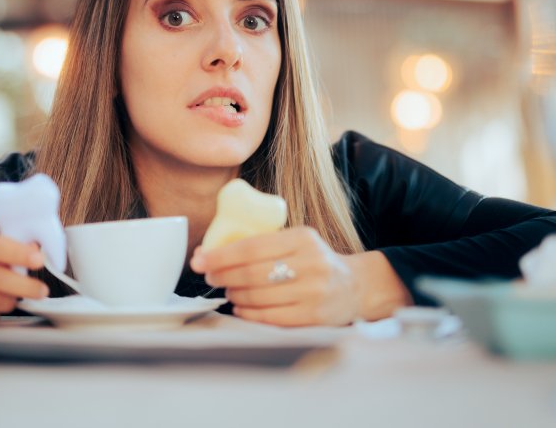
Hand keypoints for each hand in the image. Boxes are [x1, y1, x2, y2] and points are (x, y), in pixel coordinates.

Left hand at [190, 227, 358, 326]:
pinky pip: (269, 317)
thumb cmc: (314, 261)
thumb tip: (211, 251)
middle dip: (222, 275)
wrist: (355, 286)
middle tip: (209, 276)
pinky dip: (248, 313)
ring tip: (228, 290)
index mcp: (303, 238)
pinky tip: (241, 307)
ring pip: (258, 296)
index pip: (252, 247)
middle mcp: (310, 263)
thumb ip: (263, 243)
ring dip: (234, 294)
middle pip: (251, 273)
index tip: (200, 259)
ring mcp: (313, 292)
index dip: (220, 255)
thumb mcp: (297, 241)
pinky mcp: (314, 316)